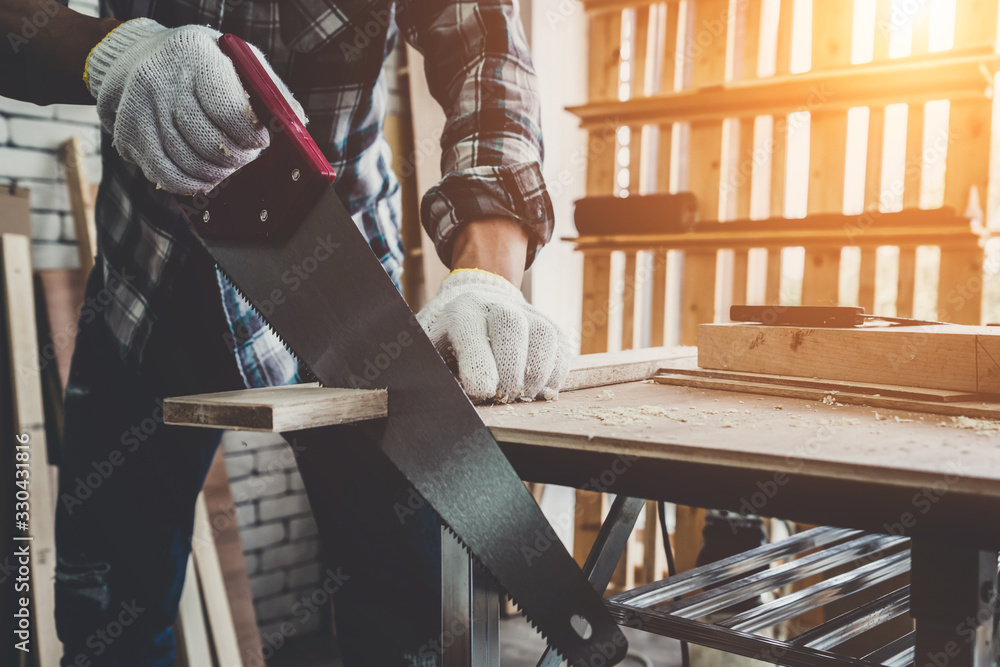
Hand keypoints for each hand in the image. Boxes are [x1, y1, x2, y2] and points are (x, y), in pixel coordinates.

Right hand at [85, 19, 305, 194]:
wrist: (137, 56)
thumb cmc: (201, 62)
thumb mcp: (235, 58)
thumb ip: (268, 87)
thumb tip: (298, 122)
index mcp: (196, 56)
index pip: (229, 110)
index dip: (251, 134)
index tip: (260, 139)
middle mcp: (163, 80)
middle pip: (209, 142)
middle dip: (237, 158)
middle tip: (246, 156)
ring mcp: (142, 109)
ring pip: (188, 161)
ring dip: (217, 174)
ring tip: (228, 168)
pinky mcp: (129, 133)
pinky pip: (163, 173)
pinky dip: (189, 184)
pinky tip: (204, 180)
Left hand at [417, 269, 570, 402]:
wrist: (479, 298)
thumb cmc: (447, 336)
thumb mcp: (428, 346)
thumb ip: (427, 367)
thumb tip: (430, 397)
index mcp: (460, 312)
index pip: (472, 334)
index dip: (478, 367)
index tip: (480, 394)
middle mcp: (496, 305)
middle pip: (511, 326)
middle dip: (509, 370)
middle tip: (502, 397)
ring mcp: (528, 312)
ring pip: (543, 336)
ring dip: (536, 375)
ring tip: (521, 396)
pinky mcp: (550, 324)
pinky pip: (562, 349)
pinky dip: (554, 375)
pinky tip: (538, 390)